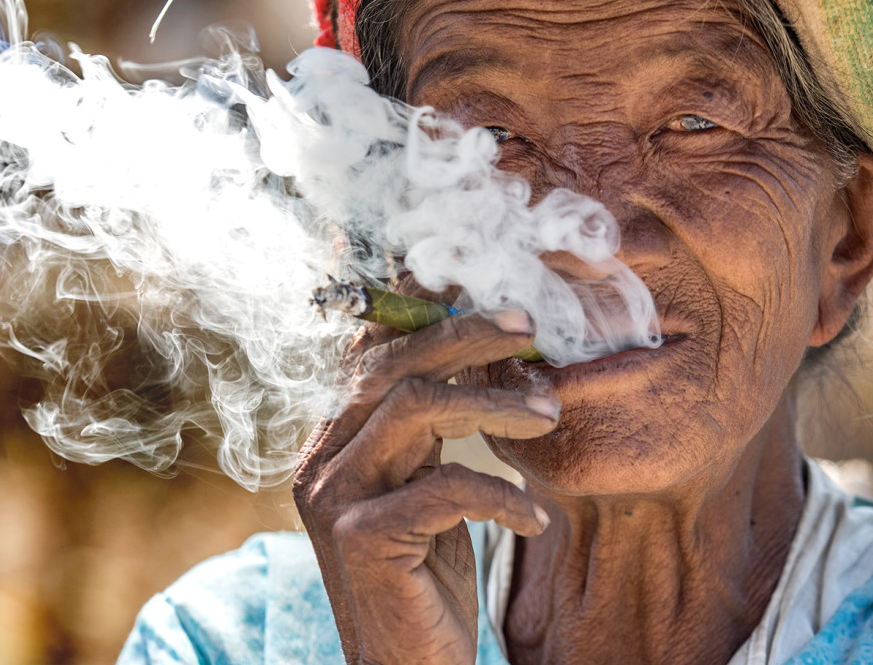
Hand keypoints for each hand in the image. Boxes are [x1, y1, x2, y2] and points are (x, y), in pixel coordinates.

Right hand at [293, 310, 557, 664]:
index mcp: (335, 438)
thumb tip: (479, 352)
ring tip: (549, 415)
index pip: (370, 351)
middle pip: (392, 364)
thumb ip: (430, 428)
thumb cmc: (426, 573)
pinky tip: (533, 519)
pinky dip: (501, 495)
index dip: (422, 311)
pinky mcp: (362, 539)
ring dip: (494, 403)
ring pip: (415, 407)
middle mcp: (322, 458)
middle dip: (465, 333)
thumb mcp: (426, 485)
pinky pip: (445, 487)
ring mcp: (335, 497)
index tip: (487, 299)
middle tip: (528, 327)